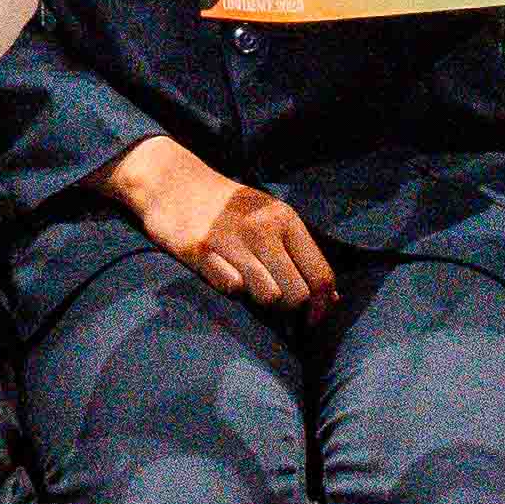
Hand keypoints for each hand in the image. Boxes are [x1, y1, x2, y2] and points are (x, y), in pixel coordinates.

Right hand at [114, 135, 339, 314]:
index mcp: (285, 219)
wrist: (173, 183)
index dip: (321, 306)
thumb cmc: (227, 209)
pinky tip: (223, 276)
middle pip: (297, 293)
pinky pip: (231, 289)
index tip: (313, 321)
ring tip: (249, 290)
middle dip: (290, 309)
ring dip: (261, 303)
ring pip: (269, 297)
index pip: (320, 274)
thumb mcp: (270, 217)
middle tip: (276, 306)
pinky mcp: (201, 251)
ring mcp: (232, 239)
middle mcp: (262, 228)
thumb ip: (300, 253)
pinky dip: (231, 291)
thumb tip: (332, 297)